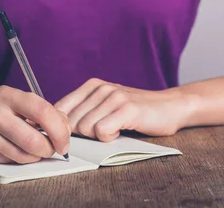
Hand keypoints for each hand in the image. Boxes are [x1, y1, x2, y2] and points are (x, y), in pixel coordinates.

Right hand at [0, 86, 70, 163]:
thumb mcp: (17, 101)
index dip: (59, 129)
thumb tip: (65, 128)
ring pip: (22, 155)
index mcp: (6, 95)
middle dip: (50, 149)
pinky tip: (18, 150)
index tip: (65, 140)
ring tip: (38, 150)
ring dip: (37, 156)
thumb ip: (42, 111)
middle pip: (33, 140)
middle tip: (55, 149)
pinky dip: (21, 159)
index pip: (42, 111)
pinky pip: (9, 161)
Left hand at [54, 78, 181, 141]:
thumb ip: (82, 112)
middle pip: (71, 123)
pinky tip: (121, 130)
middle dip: (83, 135)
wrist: (170, 107)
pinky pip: (102, 131)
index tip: (72, 137)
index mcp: (91, 85)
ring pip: (85, 128)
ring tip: (116, 128)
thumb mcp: (105, 106)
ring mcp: (114, 96)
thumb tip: (53, 128)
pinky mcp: (127, 108)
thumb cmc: (135, 112)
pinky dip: (110, 138)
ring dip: (99, 136)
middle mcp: (101, 87)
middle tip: (102, 132)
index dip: (61, 128)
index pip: (59, 109)